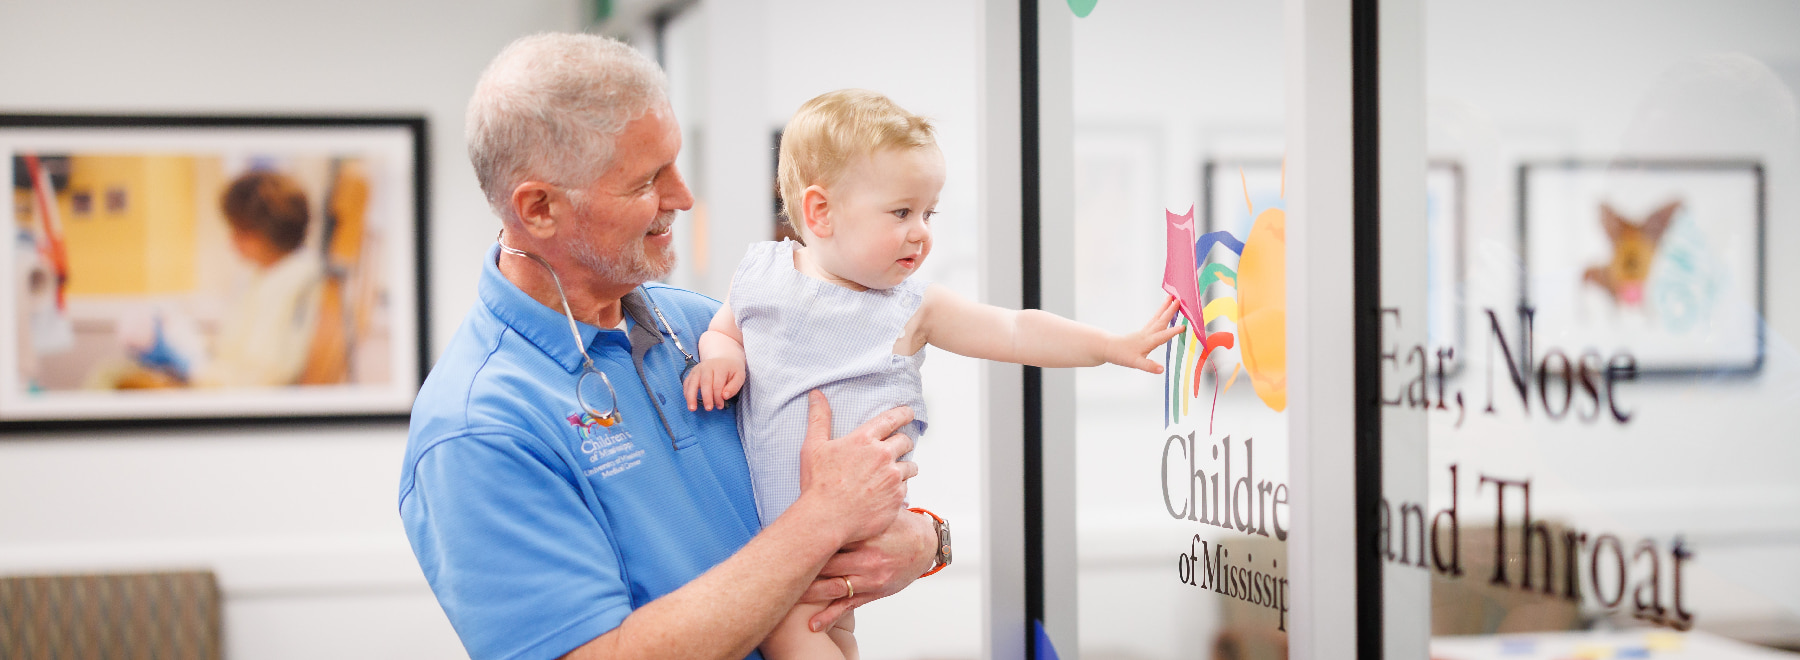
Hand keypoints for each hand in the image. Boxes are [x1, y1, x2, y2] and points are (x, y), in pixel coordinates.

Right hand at [683, 356, 744, 410]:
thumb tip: (724, 396)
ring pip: (692, 383)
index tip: (720, 406)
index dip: (718, 397)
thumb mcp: (739, 377)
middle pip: (704, 383)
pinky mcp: (692, 373)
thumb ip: (734, 387)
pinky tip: (689, 402)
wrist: (724, 358)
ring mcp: (697, 369)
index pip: (717, 384)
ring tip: (692, 409)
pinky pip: (686, 383)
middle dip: (706, 397)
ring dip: (691, 396)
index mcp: (719, 367)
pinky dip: (686, 393)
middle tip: (709, 409)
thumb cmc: (732, 370)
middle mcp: (706, 366)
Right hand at [794, 391, 917, 545]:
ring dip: (904, 467)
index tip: (909, 412)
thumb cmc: (818, 485)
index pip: (892, 419)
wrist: (825, 519)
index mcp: (864, 440)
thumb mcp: (813, 447)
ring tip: (893, 473)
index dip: (903, 413)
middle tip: (898, 447)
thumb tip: (816, 394)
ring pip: (910, 466)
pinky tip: (886, 493)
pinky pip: (905, 488)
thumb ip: (819, 418)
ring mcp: (892, 478)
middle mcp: (882, 456)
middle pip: (905, 441)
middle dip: (903, 442)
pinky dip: (899, 488)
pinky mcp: (896, 498)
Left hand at [799, 507, 936, 630]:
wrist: (927, 545)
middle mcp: (868, 558)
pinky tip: (813, 624)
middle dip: (803, 566)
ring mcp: (870, 578)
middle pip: (827, 564)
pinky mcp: (873, 593)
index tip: (786, 540)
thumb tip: (824, 494)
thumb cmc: (900, 525)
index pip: (832, 537)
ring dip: (809, 593)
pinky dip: (829, 616)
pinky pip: (848, 606)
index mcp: (867, 534)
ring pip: (833, 588)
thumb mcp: (880, 511)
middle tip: (778, 567)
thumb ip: (856, 509)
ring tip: (788, 595)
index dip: (808, 538)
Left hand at [1105, 296, 1185, 373]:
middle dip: (1170, 311)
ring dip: (1165, 308)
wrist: (1108, 348)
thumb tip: (1162, 369)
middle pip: (1160, 321)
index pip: (1162, 336)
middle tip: (1179, 300)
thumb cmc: (1121, 355)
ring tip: (1171, 298)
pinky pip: (1154, 320)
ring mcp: (1144, 332)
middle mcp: (1147, 334)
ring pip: (1157, 318)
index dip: (1173, 332)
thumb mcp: (1135, 363)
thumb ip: (1149, 366)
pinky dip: (1160, 315)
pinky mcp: (1142, 332)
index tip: (1184, 326)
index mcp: (1147, 342)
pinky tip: (1162, 313)